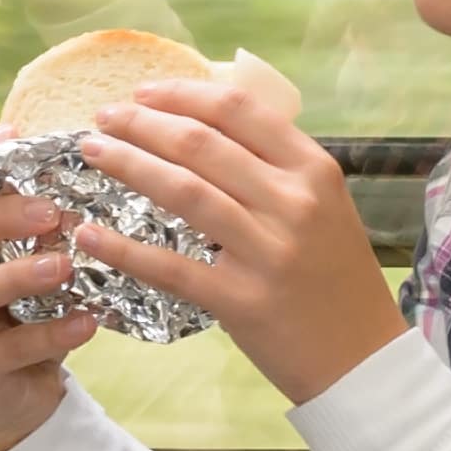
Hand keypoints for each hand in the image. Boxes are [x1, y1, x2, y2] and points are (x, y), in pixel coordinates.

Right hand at [0, 124, 105, 450]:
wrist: (17, 397)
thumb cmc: (27, 314)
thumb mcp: (31, 261)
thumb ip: (47, 224)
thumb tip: (107, 167)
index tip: (15, 133)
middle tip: (50, 210)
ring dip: (19, 274)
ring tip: (65, 266)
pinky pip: (6, 346)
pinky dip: (50, 334)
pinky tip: (87, 322)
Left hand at [72, 76, 404, 405]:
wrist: (361, 357)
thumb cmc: (334, 275)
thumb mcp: (323, 205)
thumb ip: (274, 167)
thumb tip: (204, 122)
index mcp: (312, 169)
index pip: (238, 110)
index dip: (181, 95)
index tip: (141, 92)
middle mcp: (294, 202)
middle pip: (200, 144)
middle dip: (141, 124)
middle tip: (103, 117)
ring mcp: (268, 251)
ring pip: (183, 191)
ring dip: (127, 165)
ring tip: (91, 153)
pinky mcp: (242, 300)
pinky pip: (170, 267)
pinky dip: (123, 248)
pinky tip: (89, 233)